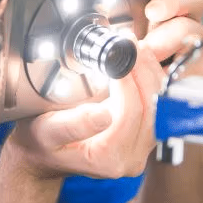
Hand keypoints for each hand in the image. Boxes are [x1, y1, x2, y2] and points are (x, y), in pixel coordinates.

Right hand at [6, 0, 202, 181]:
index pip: (130, 113)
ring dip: (151, 75)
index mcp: (108, 158)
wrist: (44, 156)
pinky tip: (141, 63)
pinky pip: (157, 107)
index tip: (120, 54)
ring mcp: (140, 150)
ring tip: (136, 49)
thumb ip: (74, 125)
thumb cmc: (43, 142)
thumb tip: (103, 115)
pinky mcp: (144, 139)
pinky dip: (152, 82)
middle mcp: (130, 159)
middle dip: (144, 72)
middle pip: (151, 109)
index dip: (128, 81)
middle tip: (131, 44)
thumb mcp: (46, 131)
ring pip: (159, 107)